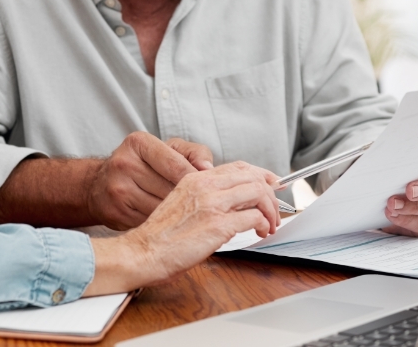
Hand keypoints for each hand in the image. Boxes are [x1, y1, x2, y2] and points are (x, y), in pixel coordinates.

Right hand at [84, 161, 278, 294]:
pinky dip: (264, 224)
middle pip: (252, 176)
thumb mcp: (181, 203)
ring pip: (258, 192)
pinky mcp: (218, 224)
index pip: (238, 167)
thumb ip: (205, 196)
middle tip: (274, 209)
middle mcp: (205, 186)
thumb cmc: (160, 235)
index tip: (271, 184)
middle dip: (270, 193)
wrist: (144, 251)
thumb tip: (233, 202)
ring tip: (270, 224)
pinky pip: (254, 216)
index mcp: (195, 178)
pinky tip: (260, 232)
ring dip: (271, 209)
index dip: (260, 174)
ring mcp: (212, 204)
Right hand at [87, 131, 213, 229]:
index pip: (176, 165)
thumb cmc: (143, 165)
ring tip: (186, 214)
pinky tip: (167, 221)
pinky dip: (161, 224)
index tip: (210, 190)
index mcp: (138, 143)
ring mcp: (118, 189)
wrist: (99, 184)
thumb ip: (194, 153)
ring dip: (177, 214)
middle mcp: (124, 163)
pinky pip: (149, 222)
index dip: (197, 180)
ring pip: (161, 209)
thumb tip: (208, 169)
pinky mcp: (115, 212)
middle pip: (170, 189)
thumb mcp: (168, 149)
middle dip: (188, 200)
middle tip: (201, 206)